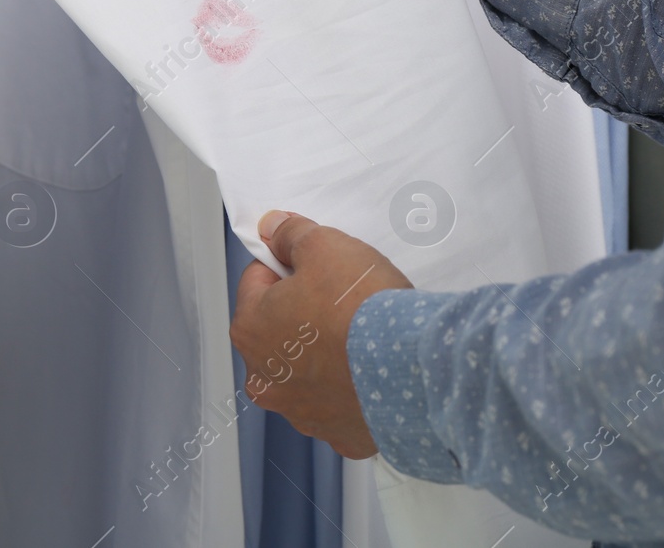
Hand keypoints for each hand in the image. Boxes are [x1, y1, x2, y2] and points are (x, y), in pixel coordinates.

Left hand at [230, 210, 412, 458]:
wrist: (414, 368)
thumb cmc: (363, 309)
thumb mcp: (324, 246)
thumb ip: (291, 235)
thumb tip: (273, 229)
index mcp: (250, 330)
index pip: (257, 279)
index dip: (287, 264)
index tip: (313, 262)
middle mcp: (265, 379)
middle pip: (278, 328)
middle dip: (303, 310)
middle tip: (342, 297)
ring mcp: (300, 413)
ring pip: (306, 369)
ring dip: (325, 351)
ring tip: (361, 333)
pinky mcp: (338, 435)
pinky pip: (340, 402)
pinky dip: (352, 386)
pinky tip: (372, 369)